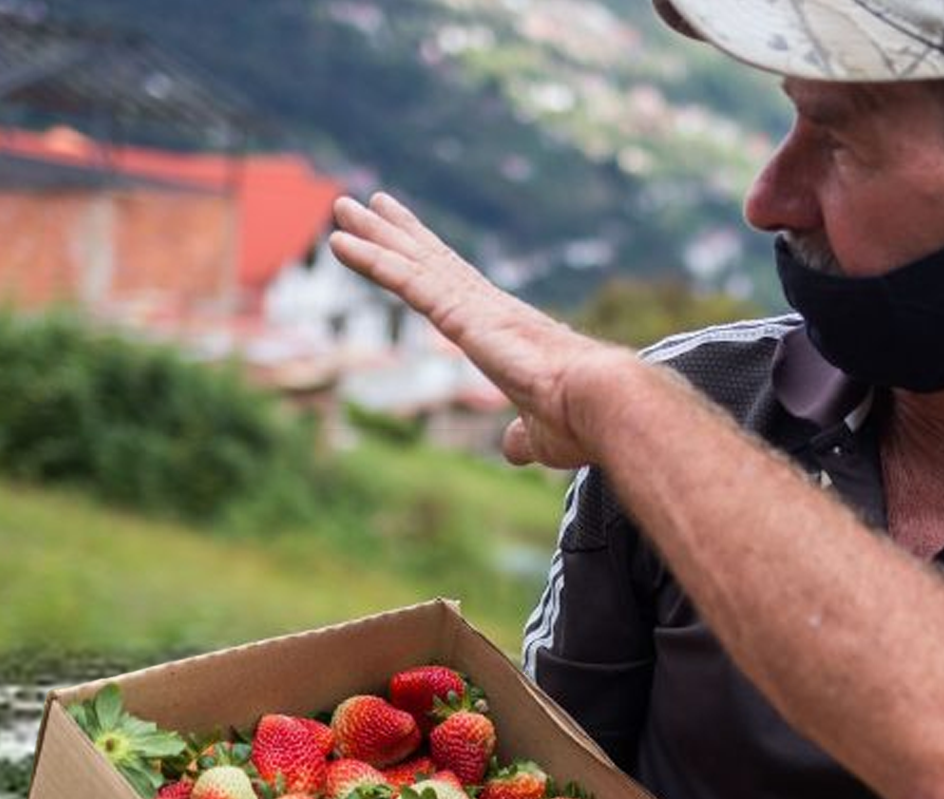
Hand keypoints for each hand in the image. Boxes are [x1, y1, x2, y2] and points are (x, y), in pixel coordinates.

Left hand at [329, 192, 634, 468]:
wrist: (603, 404)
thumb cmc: (583, 421)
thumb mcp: (541, 436)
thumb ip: (521, 438)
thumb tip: (512, 449)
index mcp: (504, 332)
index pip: (454, 288)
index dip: (426, 261)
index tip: (403, 236)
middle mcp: (488, 307)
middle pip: (430, 262)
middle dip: (395, 233)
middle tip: (360, 204)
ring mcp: (474, 307)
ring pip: (413, 264)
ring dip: (373, 236)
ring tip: (341, 206)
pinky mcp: (461, 315)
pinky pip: (407, 281)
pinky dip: (372, 261)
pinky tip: (340, 244)